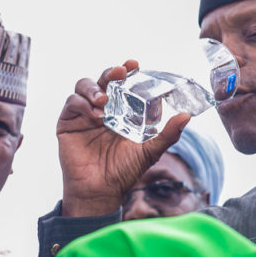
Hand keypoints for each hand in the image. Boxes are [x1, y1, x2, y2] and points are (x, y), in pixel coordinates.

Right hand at [57, 60, 190, 216]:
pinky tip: (94, 115)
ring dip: (94, 88)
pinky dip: (82, 104)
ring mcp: (85, 114)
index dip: (127, 72)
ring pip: (84, 86)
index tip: (134, 65)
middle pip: (103, 80)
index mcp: (122, 111)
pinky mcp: (68, 122)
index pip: (124, 85)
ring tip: (104, 101)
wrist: (101, 191)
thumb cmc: (125, 171)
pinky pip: (72, 103)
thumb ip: (168, 134)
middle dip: (110, 73)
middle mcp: (103, 109)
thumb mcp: (150, 151)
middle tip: (119, 72)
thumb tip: (186, 116)